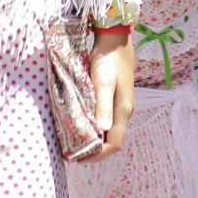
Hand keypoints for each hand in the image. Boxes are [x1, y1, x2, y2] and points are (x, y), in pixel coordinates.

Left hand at [83, 31, 134, 161]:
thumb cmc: (107, 60)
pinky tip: (82, 125)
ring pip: (109, 131)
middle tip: (73, 154)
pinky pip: (106, 120)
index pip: (114, 143)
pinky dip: (95, 128)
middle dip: (94, 151)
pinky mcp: (115, 97)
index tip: (79, 159)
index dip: (98, 155)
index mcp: (123, 110)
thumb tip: (102, 132)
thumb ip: (102, 106)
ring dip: (94, 140)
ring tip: (75, 143)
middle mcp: (124, 110)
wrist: (115, 39)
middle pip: (112, 140)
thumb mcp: (103, 82)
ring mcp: (120, 104)